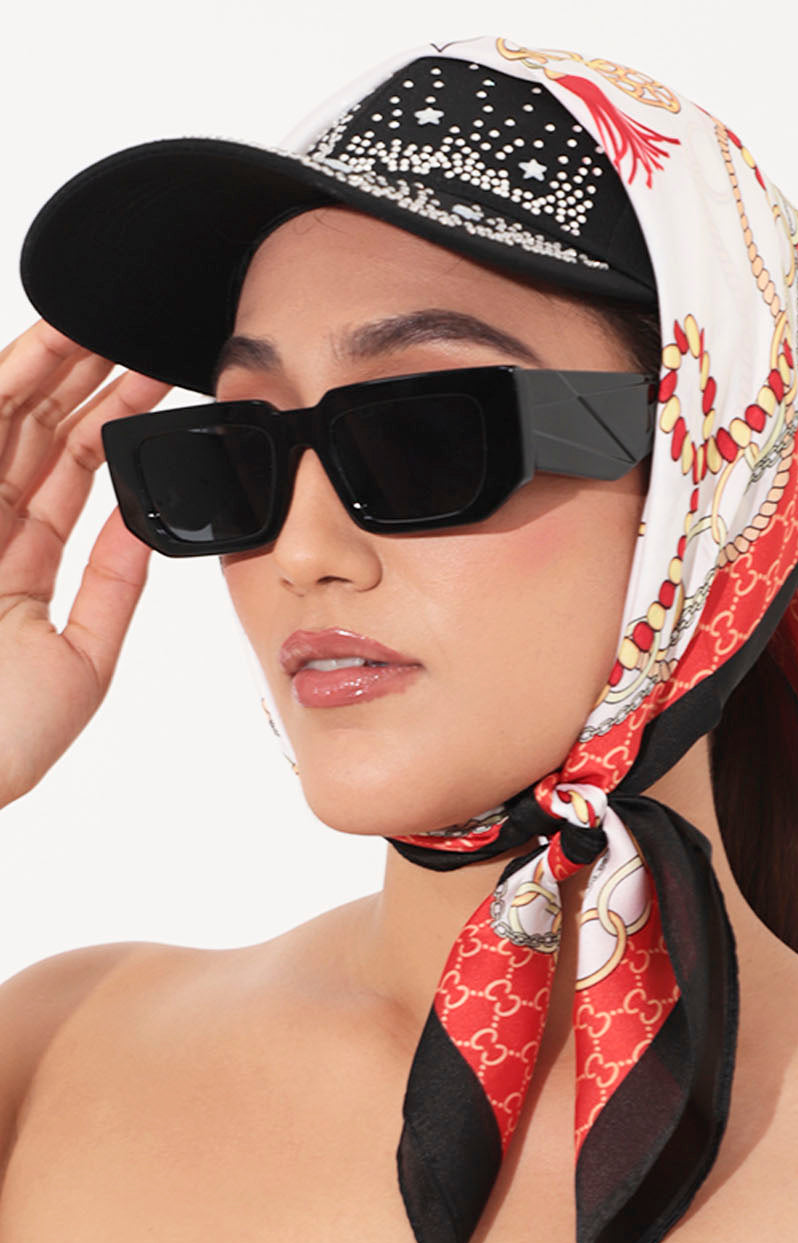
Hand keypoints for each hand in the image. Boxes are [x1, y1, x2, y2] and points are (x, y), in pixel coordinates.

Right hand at [0, 319, 172, 806]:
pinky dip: (8, 385)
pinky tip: (45, 346)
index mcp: (16, 565)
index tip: (155, 386)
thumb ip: (111, 583)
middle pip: (36, 431)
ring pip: (5, 419)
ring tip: (100, 322)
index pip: (69, 473)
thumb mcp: (82, 656)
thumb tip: (142, 519)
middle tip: (136, 332)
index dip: (110, 423)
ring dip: (50, 366)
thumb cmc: (3, 737)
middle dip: (86, 378)